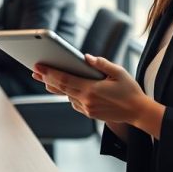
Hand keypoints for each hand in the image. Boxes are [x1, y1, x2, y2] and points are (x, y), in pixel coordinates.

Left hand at [33, 55, 164, 137]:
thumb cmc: (130, 90)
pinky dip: (69, 94)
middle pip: (61, 88)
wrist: (138, 112)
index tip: (38, 66)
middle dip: (46, 78)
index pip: (65, 79)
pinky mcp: (89, 113)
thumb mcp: (119, 72)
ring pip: (67, 96)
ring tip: (44, 78)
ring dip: (55, 87)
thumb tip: (86, 57)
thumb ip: (101, 64)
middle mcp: (86, 101)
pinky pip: (74, 102)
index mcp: (92, 90)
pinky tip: (64, 88)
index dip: (50, 73)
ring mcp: (87, 109)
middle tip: (35, 70)